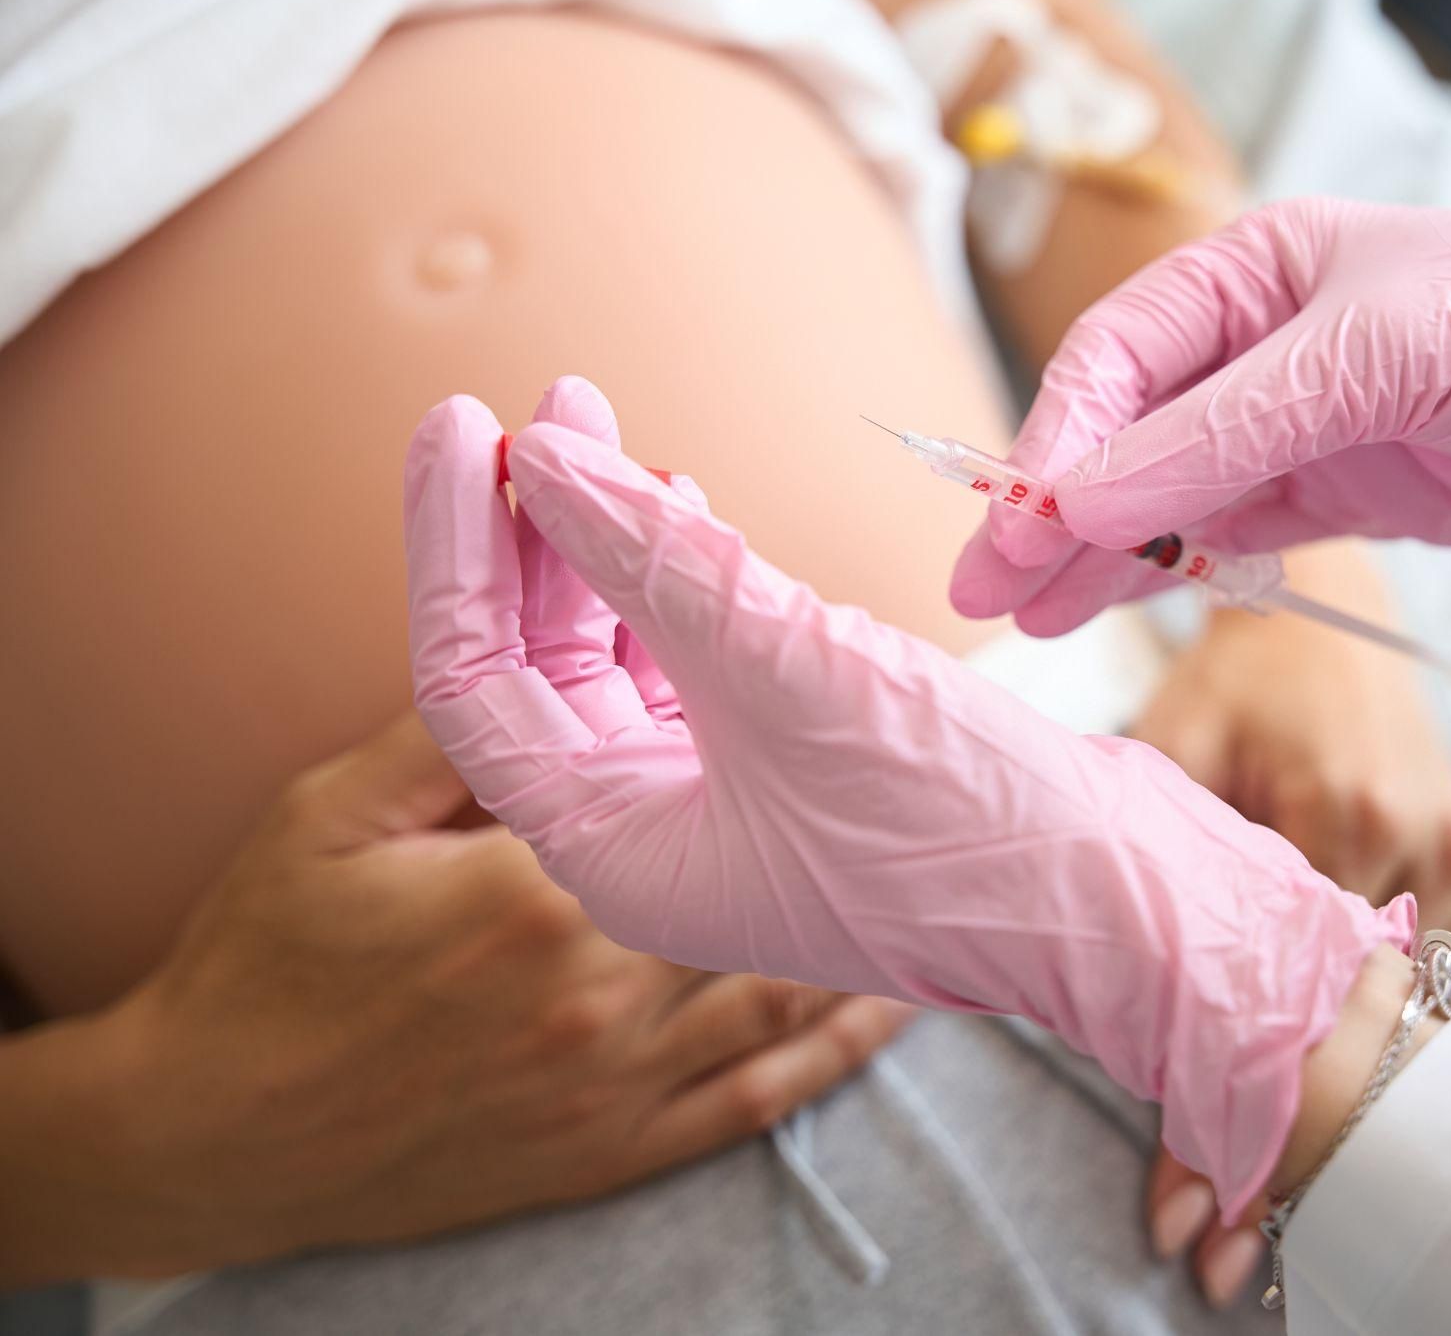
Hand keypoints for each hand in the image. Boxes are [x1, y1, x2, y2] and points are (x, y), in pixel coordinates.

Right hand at [90, 713, 908, 1276]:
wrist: (206, 1138)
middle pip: (743, 873)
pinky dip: (838, 1048)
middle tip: (856, 747)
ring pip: (779, 984)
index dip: (713, 700)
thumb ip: (453, 728)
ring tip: (917, 866)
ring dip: (849, 922)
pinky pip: (762, 1094)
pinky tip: (892, 1005)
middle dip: (796, 806)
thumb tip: (537, 628)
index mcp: (538, 894)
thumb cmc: (256, 965)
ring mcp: (619, 1080)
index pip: (666, 774)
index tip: (754, 637)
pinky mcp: (617, 1150)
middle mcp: (603, 991)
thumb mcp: (333, 813)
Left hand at [403, 379, 1413, 1220]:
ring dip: (607, 542)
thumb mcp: (787, 668)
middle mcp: (644, 833)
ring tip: (609, 428)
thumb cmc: (956, 823)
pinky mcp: (787, 765)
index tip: (460, 422)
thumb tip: (541, 457)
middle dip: (534, 528)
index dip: (453, 544)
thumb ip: (650, 559)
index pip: (472, 682)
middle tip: (547, 403)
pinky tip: (687, 504)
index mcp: (607, 852)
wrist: (1114, 896)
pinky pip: (694, 661)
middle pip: (535, 661)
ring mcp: (717, 800)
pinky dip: (681, 580)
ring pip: (615, 654)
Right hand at [950, 199, 1450, 633]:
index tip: (1017, 523)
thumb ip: (1221, 434)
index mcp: (1262, 266)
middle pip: (1123, 428)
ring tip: (1017, 615)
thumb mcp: (1381, 358)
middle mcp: (1266, 342)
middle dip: (1049, 504)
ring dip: (1089, 550)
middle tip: (981, 586)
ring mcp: (1299, 425)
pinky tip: (1102, 604)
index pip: (1120, 355)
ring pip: (1161, 493)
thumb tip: (1076, 498)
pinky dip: (1162, 571)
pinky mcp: (1337, 496)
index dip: (1058, 441)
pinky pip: (1221, 537)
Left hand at [1133, 547, 1450, 1308]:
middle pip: (1349, 1044)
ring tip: (1328, 1224)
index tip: (1185, 1218)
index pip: (1272, 1011)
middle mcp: (1406, 847)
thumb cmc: (1225, 678)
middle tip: (1236, 1255)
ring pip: (1421, 1031)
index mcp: (1326, 816)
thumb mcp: (1167, 750)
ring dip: (1374, 1127)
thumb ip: (1150, 864)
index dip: (1223, 1120)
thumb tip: (1082, 989)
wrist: (1319, 603)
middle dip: (1296, 1157)